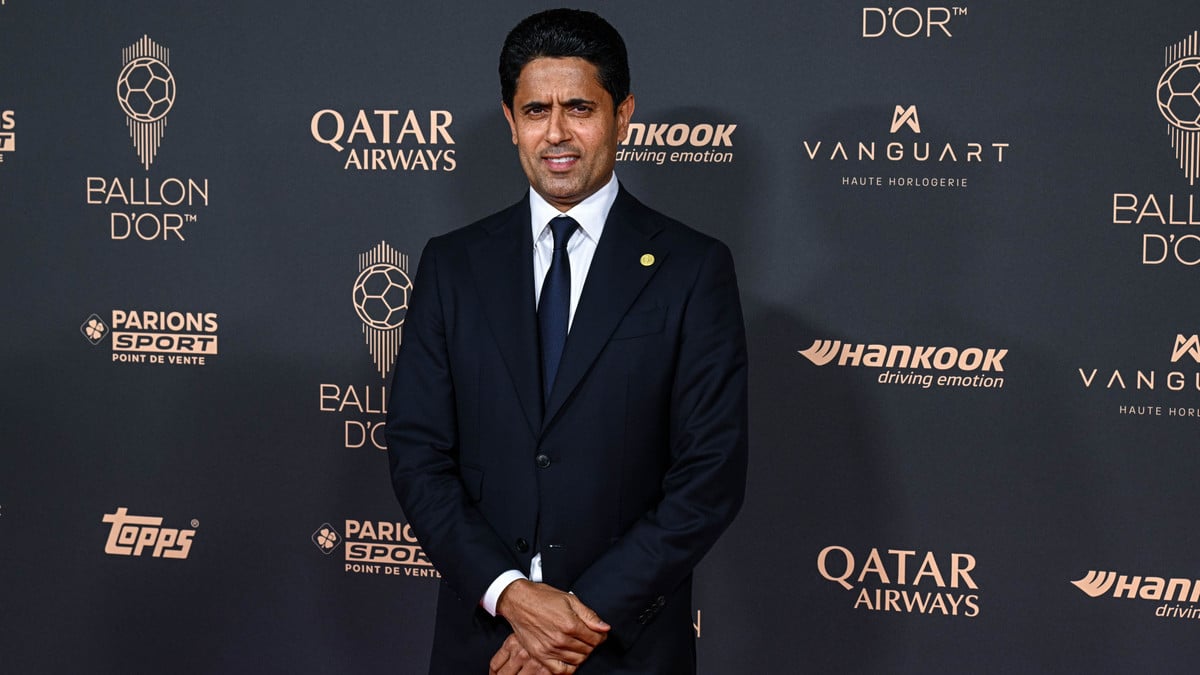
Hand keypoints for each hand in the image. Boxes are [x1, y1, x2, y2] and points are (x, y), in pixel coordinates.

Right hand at [493, 579, 608, 672]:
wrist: (518, 601)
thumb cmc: (543, 598)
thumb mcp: (570, 600)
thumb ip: (589, 615)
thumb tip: (605, 627)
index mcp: (570, 624)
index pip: (596, 639)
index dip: (601, 636)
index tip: (599, 633)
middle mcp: (560, 639)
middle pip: (588, 650)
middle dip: (592, 644)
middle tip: (588, 637)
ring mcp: (550, 649)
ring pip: (577, 660)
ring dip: (582, 654)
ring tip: (579, 644)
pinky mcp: (540, 655)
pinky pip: (560, 671)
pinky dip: (569, 668)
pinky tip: (570, 658)